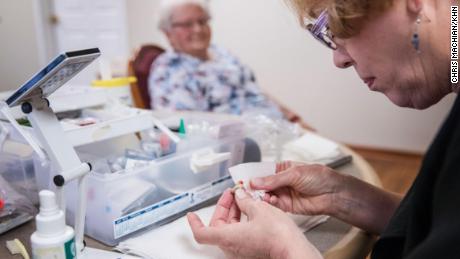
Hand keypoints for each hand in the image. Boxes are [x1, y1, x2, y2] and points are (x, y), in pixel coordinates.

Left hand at [187, 189, 321, 258]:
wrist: (294, 251)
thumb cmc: (278, 235)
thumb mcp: (260, 209)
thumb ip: (245, 200)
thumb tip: (240, 195)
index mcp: (227, 237)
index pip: (202, 233)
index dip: (194, 223)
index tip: (192, 214)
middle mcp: (232, 247)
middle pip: (218, 227)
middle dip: (224, 207)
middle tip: (233, 193)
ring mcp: (242, 251)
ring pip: (230, 230)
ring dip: (235, 213)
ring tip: (245, 198)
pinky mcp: (252, 252)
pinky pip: (241, 235)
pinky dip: (243, 222)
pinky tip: (253, 210)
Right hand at [251, 161, 341, 215]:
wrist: (333, 193)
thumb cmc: (319, 177)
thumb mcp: (294, 173)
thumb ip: (274, 179)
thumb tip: (256, 181)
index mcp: (282, 169)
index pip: (263, 171)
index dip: (253, 175)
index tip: (243, 178)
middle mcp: (281, 182)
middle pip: (262, 185)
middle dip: (254, 187)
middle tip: (247, 189)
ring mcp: (283, 194)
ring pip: (266, 196)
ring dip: (261, 196)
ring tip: (259, 195)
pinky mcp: (287, 206)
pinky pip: (273, 205)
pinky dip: (269, 204)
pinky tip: (268, 201)